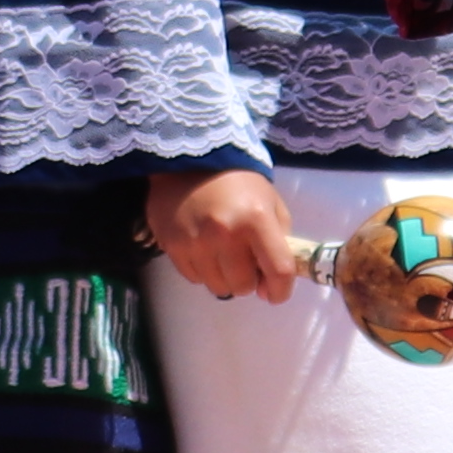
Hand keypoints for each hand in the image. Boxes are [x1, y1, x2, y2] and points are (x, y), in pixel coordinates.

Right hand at [145, 164, 302, 305]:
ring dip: (225, 277)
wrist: (189, 159)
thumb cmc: (238, 182)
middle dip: (249, 280)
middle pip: (244, 285)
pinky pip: (194, 277)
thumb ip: (279, 241)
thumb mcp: (271, 203)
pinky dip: (203, 270)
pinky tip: (203, 249)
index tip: (275, 293)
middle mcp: (225, 234)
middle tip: (245, 264)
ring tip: (222, 255)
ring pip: (218, 287)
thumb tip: (271, 281)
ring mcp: (196, 242)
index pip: (278, 271)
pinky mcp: (172, 245)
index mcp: (256, 220)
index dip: (280, 290)